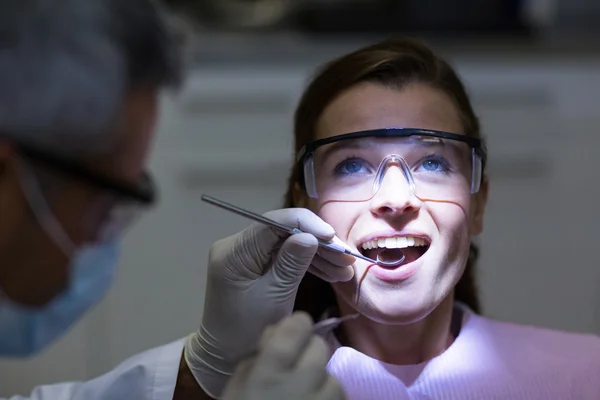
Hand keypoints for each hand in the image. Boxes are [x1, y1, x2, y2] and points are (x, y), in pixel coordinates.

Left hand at [184, 208, 354, 397]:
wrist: (224, 355)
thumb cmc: (247, 329)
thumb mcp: (274, 296)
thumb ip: (292, 263)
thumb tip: (311, 236)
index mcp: (235, 251)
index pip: (274, 223)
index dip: (307, 225)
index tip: (334, 237)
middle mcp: (237, 246)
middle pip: (284, 232)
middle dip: (318, 243)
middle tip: (347, 257)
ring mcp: (246, 255)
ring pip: (288, 243)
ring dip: (318, 255)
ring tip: (345, 270)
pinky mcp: (255, 265)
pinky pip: (284, 256)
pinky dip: (307, 264)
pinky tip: (332, 273)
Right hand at [221, 312, 346, 399]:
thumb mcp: (235, 388)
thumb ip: (255, 357)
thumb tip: (275, 331)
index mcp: (268, 373)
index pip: (297, 328)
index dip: (298, 325)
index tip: (293, 329)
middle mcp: (299, 385)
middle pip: (319, 349)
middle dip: (309, 352)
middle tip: (297, 364)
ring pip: (333, 378)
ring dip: (322, 380)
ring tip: (306, 389)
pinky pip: (341, 398)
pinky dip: (329, 398)